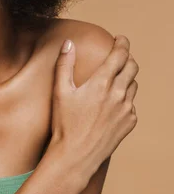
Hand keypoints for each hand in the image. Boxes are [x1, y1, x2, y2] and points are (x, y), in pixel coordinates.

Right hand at [50, 35, 138, 170]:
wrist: (76, 155)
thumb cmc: (64, 123)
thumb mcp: (60, 91)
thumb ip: (64, 64)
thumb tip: (68, 43)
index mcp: (102, 83)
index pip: (120, 55)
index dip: (122, 43)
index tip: (120, 39)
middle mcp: (118, 94)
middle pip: (132, 67)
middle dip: (127, 58)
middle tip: (118, 56)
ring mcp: (127, 109)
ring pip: (133, 85)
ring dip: (125, 78)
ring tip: (111, 81)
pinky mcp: (130, 122)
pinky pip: (131, 104)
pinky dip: (123, 99)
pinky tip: (109, 104)